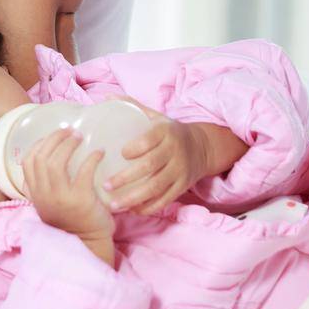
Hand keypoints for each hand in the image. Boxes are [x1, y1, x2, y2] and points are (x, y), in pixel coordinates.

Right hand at [23, 128, 114, 244]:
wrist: (88, 243)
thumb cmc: (73, 220)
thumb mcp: (51, 203)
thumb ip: (47, 184)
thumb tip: (55, 154)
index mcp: (35, 194)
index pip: (28, 161)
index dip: (40, 143)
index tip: (55, 136)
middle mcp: (43, 195)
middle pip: (41, 157)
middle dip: (55, 139)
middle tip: (70, 131)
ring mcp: (60, 198)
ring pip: (56, 162)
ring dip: (68, 145)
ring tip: (80, 137)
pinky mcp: (80, 200)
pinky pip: (83, 171)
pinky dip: (92, 158)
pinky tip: (99, 153)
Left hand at [101, 96, 209, 214]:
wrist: (202, 147)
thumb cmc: (170, 132)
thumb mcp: (156, 117)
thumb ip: (133, 107)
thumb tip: (107, 98)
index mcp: (166, 132)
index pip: (150, 140)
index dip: (135, 148)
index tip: (120, 153)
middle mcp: (174, 152)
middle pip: (150, 167)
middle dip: (126, 178)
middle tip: (105, 186)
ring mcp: (179, 171)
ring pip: (156, 187)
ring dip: (133, 198)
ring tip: (113, 204)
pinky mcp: (182, 186)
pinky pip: (165, 199)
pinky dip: (148, 207)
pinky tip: (132, 210)